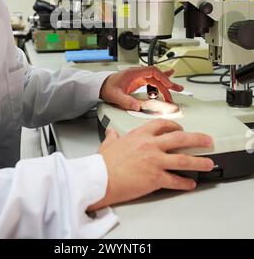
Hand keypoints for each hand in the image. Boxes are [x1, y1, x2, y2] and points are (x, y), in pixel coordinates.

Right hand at [88, 120, 213, 210]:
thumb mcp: (109, 143)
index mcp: (140, 135)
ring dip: (199, 162)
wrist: (100, 178)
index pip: (163, 125)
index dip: (175, 126)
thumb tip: (112, 132)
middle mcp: (151, 145)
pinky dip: (185, 183)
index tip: (181, 129)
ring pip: (184, 159)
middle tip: (208, 141)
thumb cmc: (104, 162)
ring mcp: (155, 161)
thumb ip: (113, 136)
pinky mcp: (155, 178)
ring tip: (209, 164)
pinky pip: (175, 180)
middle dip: (198, 139)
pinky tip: (191, 184)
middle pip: (180, 138)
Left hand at [99, 66, 182, 110]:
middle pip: (157, 75)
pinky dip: (161, 82)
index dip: (162, 78)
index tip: (168, 86)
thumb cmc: (107, 87)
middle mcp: (138, 73)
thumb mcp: (116, 96)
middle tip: (178, 89)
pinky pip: (153, 81)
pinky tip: (168, 81)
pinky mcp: (139, 81)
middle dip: (168, 82)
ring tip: (177, 88)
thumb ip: (126, 101)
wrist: (101, 86)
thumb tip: (137, 106)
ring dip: (166, 84)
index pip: (152, 71)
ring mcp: (139, 76)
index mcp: (134, 72)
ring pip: (156, 78)